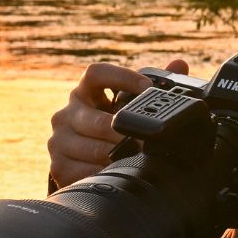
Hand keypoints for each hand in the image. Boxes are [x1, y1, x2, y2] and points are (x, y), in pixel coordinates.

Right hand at [47, 57, 188, 188]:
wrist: (83, 165)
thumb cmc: (110, 131)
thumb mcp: (126, 109)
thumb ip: (151, 87)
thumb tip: (179, 64)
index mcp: (84, 92)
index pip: (97, 74)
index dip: (123, 77)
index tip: (148, 88)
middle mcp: (67, 113)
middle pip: (97, 120)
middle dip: (125, 132)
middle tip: (146, 141)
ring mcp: (59, 140)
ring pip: (93, 148)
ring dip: (117, 155)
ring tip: (134, 159)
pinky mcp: (58, 166)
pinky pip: (85, 170)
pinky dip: (104, 173)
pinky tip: (115, 173)